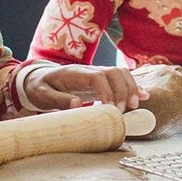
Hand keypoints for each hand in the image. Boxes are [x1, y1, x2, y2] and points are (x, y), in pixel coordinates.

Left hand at [21, 64, 144, 111]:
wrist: (37, 77)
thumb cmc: (40, 87)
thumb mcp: (42, 95)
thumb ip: (59, 100)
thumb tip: (78, 104)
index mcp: (75, 73)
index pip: (98, 77)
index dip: (108, 91)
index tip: (112, 109)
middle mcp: (89, 70)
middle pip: (114, 72)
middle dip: (124, 90)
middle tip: (124, 110)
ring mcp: (96, 74)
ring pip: (121, 74)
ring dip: (131, 88)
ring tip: (135, 106)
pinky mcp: (101, 81)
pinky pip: (120, 80)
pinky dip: (133, 87)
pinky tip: (144, 96)